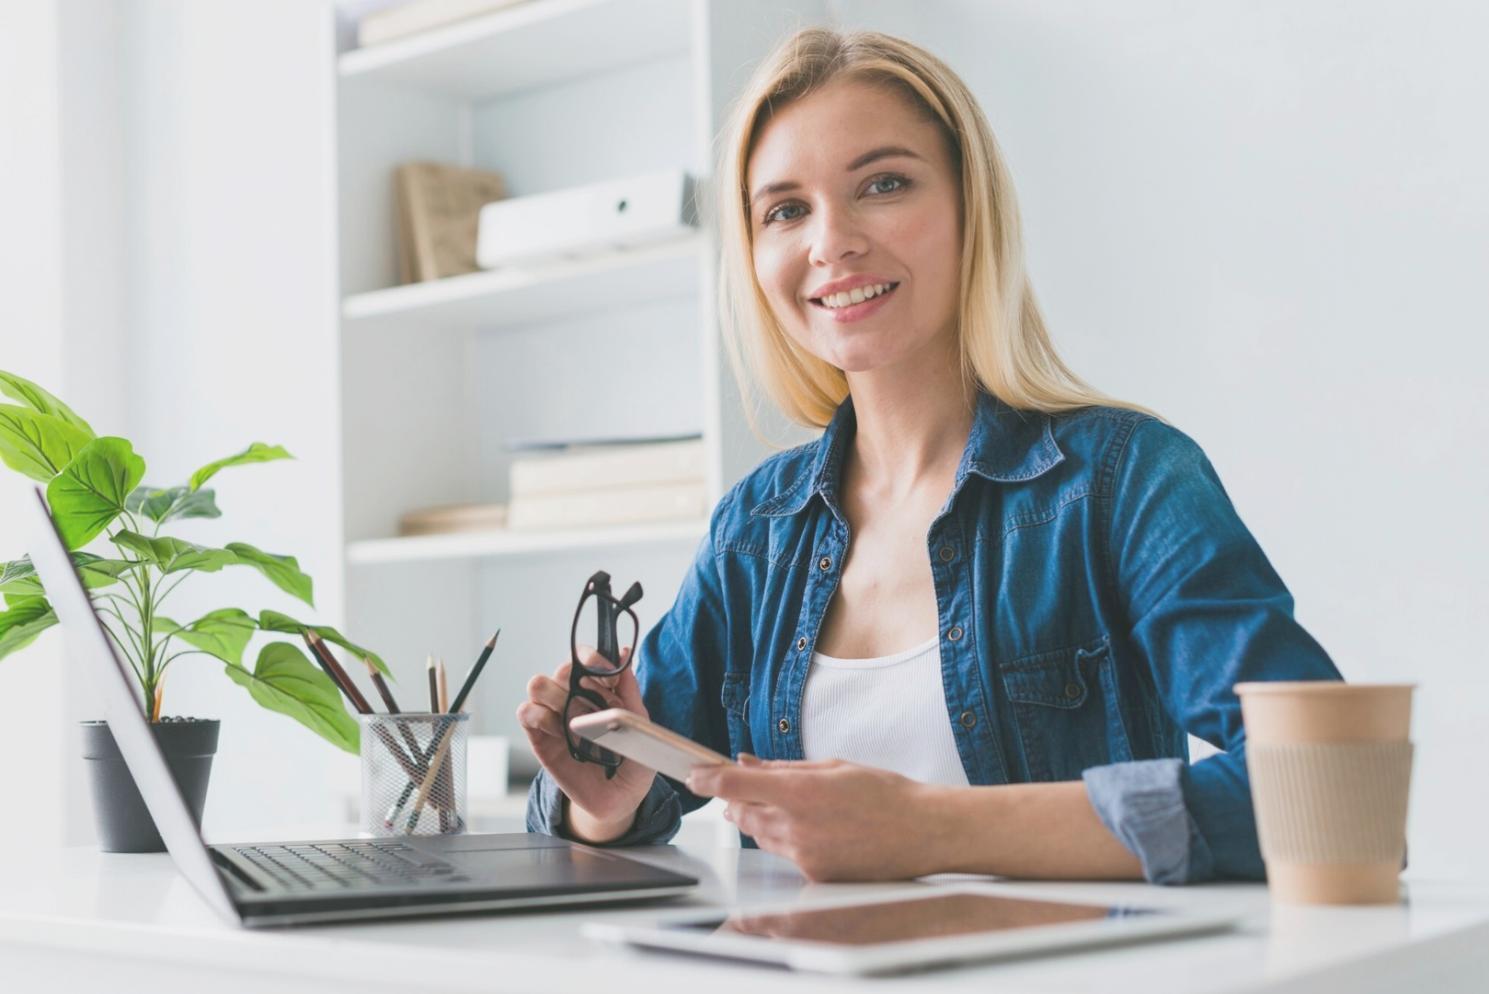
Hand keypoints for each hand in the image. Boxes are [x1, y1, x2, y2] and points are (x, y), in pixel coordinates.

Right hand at [515, 646, 655, 838]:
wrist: (619, 798)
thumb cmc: (633, 760)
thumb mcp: (639, 724)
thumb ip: (630, 690)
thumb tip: (624, 653)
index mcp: (599, 688)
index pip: (586, 656)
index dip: (594, 660)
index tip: (610, 679)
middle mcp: (574, 696)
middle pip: (562, 668)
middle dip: (576, 680)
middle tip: (593, 705)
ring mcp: (554, 715)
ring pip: (538, 685)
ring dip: (555, 696)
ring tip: (573, 720)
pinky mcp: (539, 737)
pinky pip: (526, 713)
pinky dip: (538, 716)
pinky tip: (556, 731)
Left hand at [687, 755, 948, 880]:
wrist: (920, 833)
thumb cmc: (885, 795)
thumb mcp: (834, 766)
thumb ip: (785, 767)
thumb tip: (751, 762)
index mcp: (801, 790)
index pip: (737, 784)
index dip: (708, 778)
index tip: (695, 774)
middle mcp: (797, 825)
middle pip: (743, 813)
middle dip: (735, 799)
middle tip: (734, 787)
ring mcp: (804, 854)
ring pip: (761, 836)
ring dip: (758, 819)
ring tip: (779, 804)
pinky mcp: (813, 874)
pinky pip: (785, 854)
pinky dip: (786, 839)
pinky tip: (808, 827)